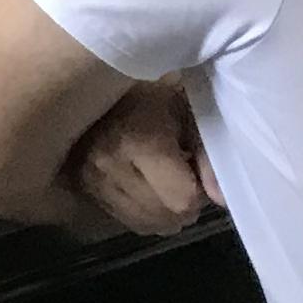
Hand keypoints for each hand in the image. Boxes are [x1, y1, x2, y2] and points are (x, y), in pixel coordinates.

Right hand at [63, 78, 212, 237]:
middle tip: (185, 176)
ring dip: (163, 211)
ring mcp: (89, 179)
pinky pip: (125, 219)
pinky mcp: (81, 187)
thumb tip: (221, 199)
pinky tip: (146, 188)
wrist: (91, 80)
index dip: (199, 192)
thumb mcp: (186, 111)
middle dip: (183, 205)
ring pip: (144, 223)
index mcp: (139, 142)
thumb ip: (207, 153)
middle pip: (163, 216)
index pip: (181, 200)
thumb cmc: (152, 93)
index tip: (197, 171)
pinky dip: (143, 211)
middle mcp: (108, 165)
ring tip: (165, 181)